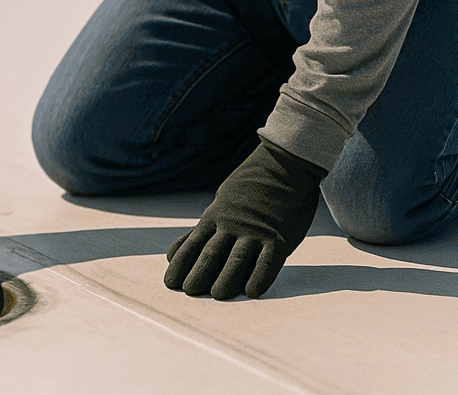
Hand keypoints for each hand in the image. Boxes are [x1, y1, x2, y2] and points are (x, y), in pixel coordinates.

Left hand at [164, 139, 325, 298]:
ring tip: (218, 294)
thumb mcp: (221, 203)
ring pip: (238, 258)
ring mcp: (257, 230)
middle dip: (200, 273)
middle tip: (191, 290)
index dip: (182, 263)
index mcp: (217, 217)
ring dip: (227, 277)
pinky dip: (260, 276)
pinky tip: (252, 291)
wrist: (286, 162)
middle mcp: (233, 225)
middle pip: (213, 253)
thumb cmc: (252, 186)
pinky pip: (268, 260)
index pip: (194, 244)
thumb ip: (199, 232)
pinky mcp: (280, 236)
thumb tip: (171, 255)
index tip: (171, 282)